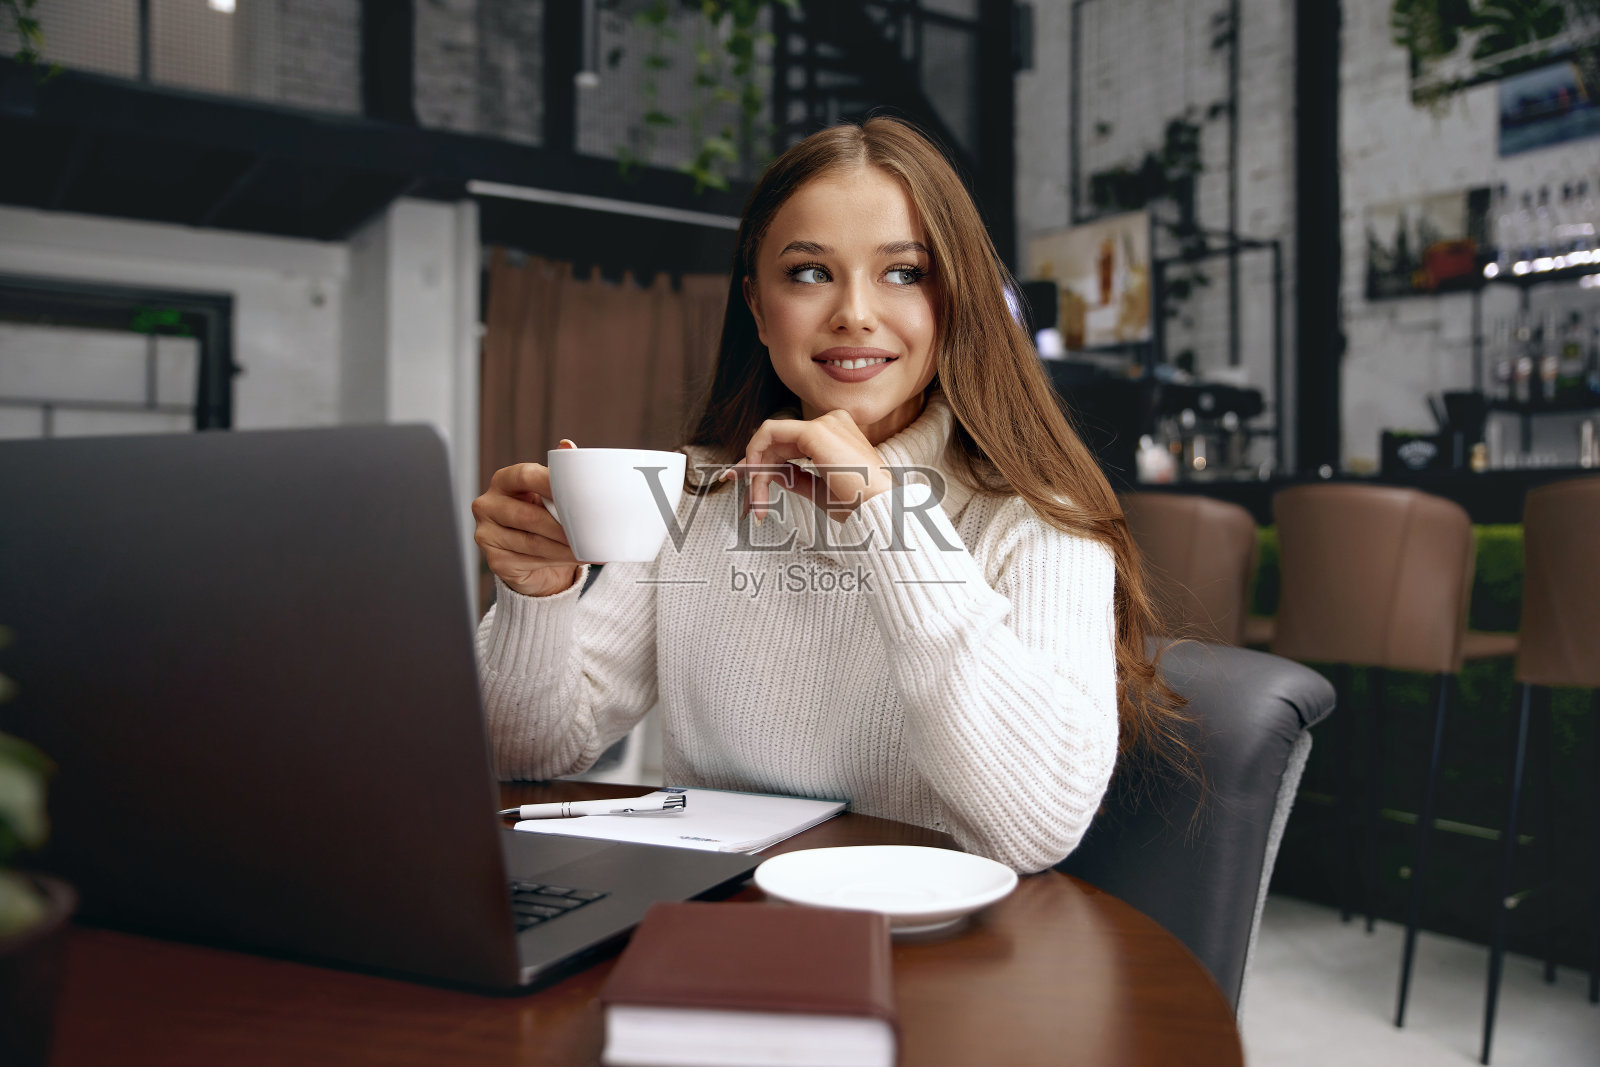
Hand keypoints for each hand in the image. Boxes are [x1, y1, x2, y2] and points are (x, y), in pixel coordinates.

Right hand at [472, 440, 582, 597]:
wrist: (534, 559)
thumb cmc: (544, 518)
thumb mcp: (549, 494)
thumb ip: (558, 472)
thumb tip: (567, 445)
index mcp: (503, 480)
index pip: (525, 475)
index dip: (552, 483)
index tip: (577, 493)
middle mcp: (488, 505)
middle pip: (529, 515)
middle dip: (562, 525)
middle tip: (589, 530)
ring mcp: (486, 534)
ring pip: (532, 541)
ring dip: (564, 546)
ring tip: (588, 547)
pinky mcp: (495, 560)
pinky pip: (531, 559)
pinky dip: (557, 559)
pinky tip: (575, 557)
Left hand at [728, 410, 892, 522]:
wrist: (878, 510)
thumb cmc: (859, 504)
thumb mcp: (820, 489)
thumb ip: (795, 477)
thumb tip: (771, 473)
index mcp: (837, 433)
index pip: (790, 443)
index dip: (764, 461)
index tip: (749, 483)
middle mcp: (831, 422)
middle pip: (778, 442)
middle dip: (755, 469)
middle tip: (748, 499)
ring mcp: (824, 423)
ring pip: (771, 439)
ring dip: (757, 471)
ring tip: (757, 502)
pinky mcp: (814, 431)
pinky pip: (770, 432)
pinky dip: (756, 453)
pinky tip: (756, 477)